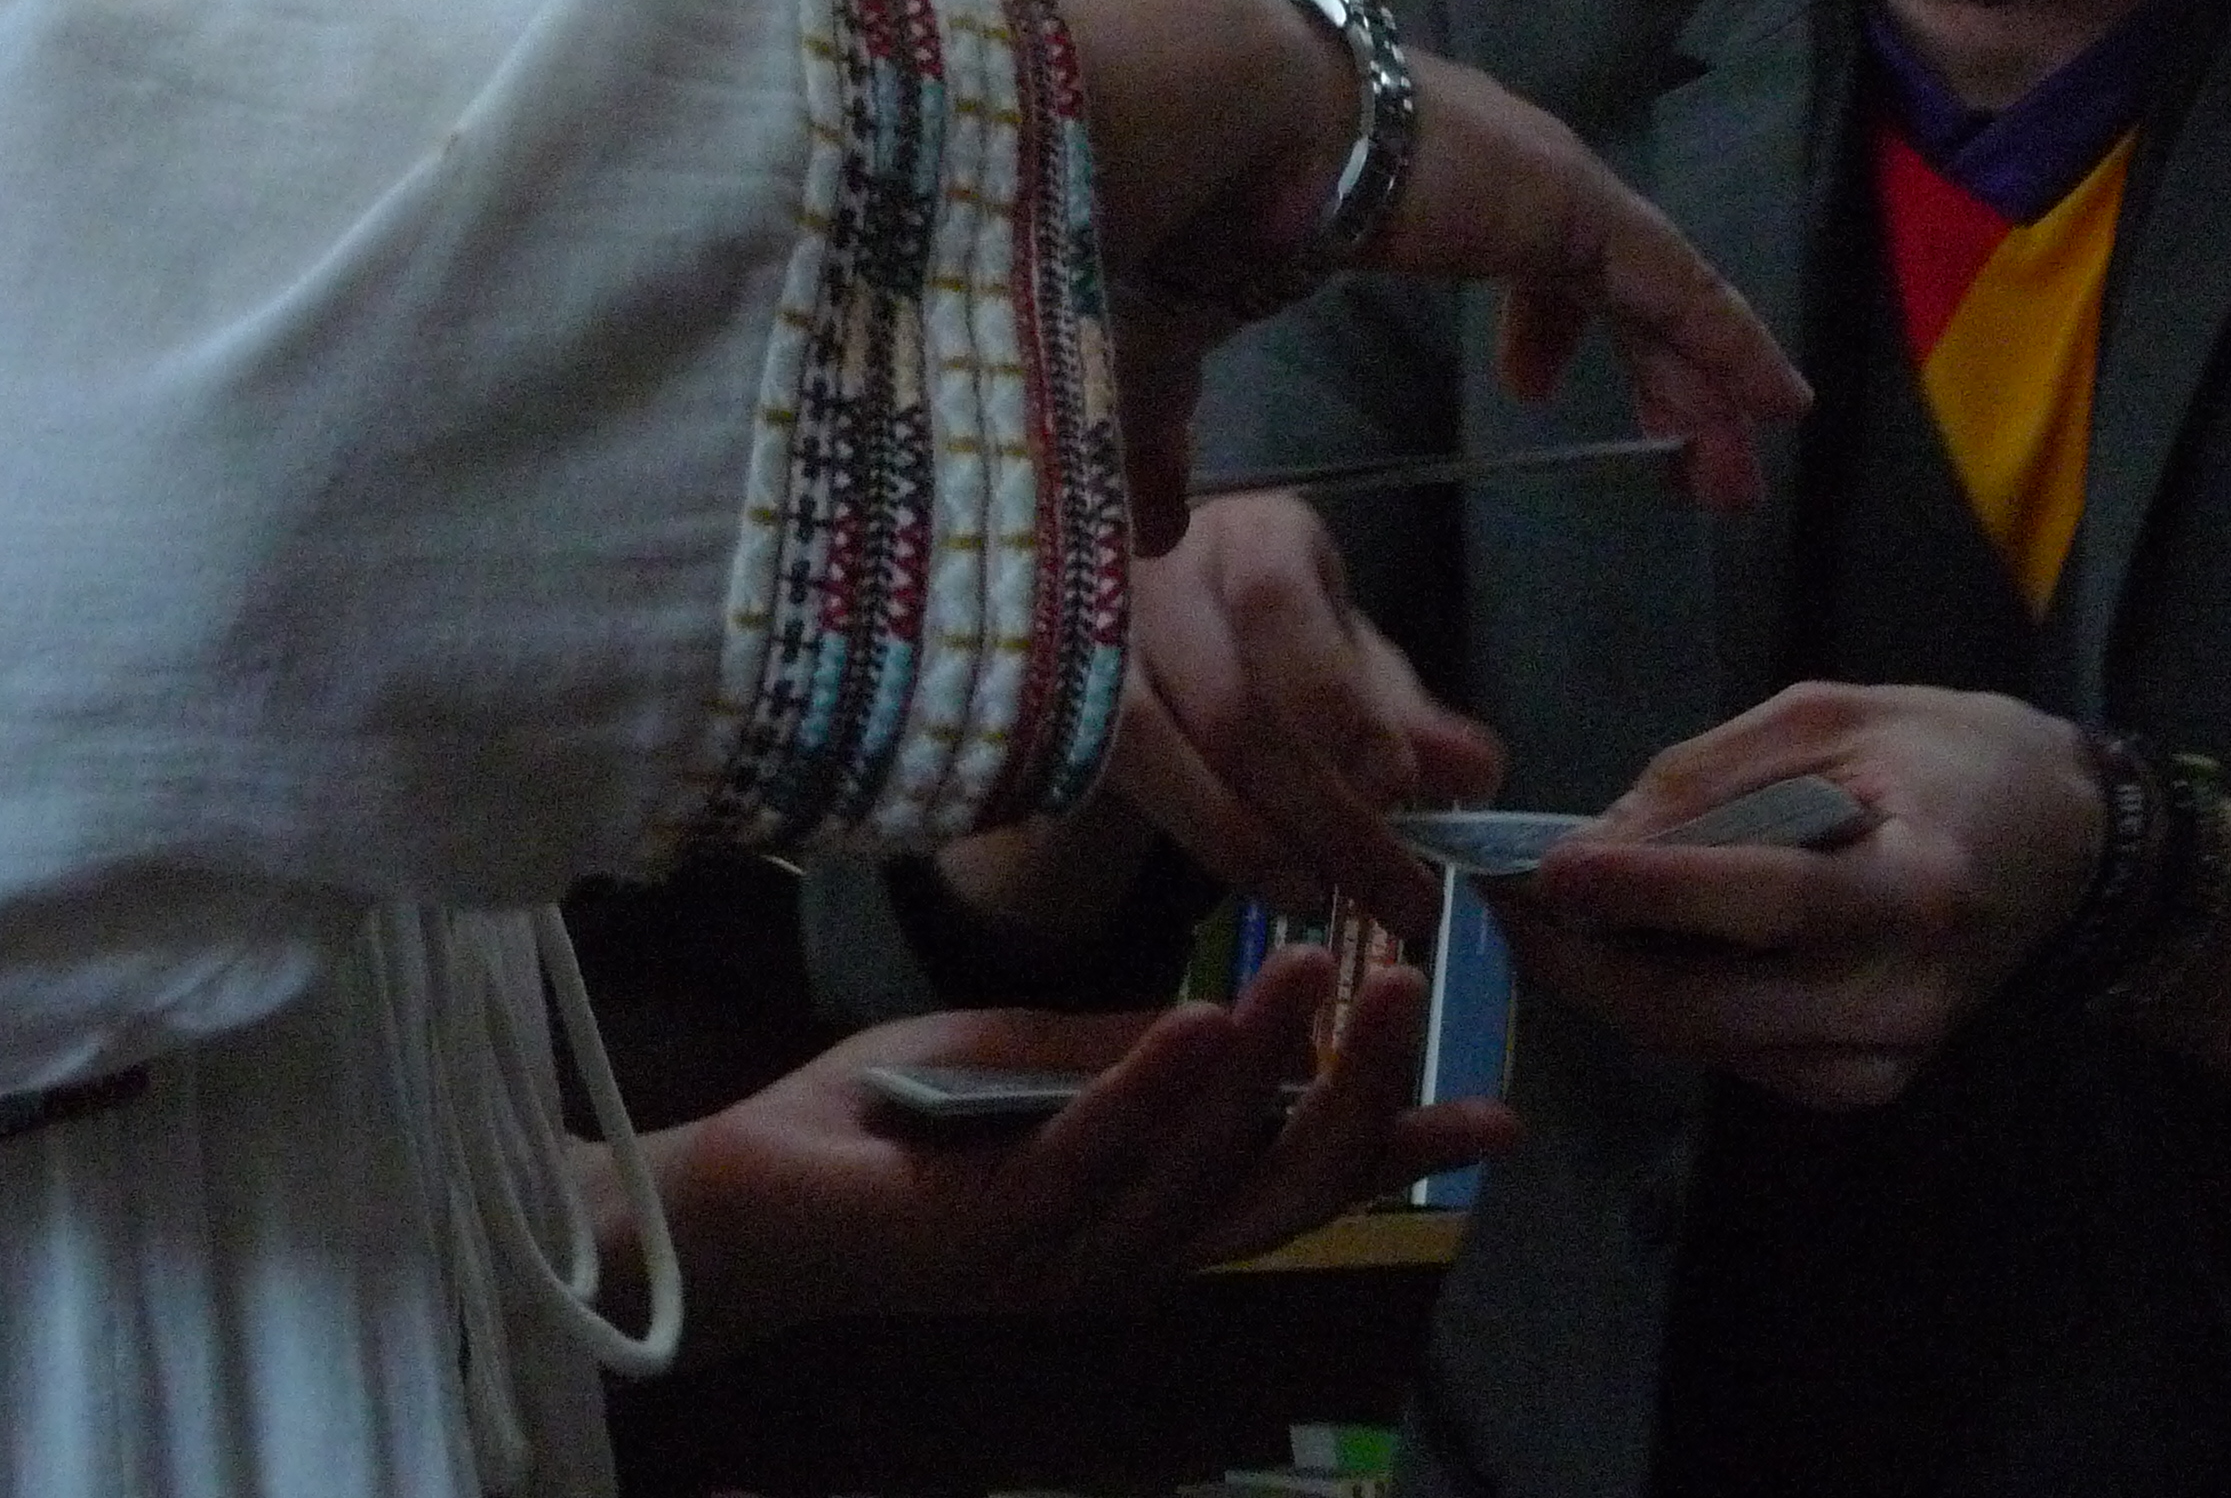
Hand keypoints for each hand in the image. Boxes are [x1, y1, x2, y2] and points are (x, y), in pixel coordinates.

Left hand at [611, 945, 1512, 1362]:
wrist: (729, 1199)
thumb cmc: (883, 1125)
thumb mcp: (1039, 1060)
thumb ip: (1140, 1050)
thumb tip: (1259, 1016)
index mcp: (1152, 1213)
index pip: (1300, 1182)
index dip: (1398, 1149)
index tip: (1501, 1114)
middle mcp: (1125, 1255)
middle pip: (1278, 1190)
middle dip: (1357, 1095)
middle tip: (1409, 987)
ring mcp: (1059, 1260)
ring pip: (1198, 1177)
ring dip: (1267, 1071)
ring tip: (1318, 971)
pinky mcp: (980, 1244)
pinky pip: (1086, 1161)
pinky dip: (1149, 1091)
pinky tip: (1195, 1017)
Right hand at [1019, 0, 1807, 543]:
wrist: (1199, 123)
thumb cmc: (1166, 215)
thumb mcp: (1171, 344)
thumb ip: (1175, 433)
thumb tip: (1160, 526)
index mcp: (1414, 185)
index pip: (1512, 253)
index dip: (1539, 325)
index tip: (1533, 389)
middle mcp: (1492, 167)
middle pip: (1606, 280)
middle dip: (1650, 369)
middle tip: (1688, 455)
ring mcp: (1537, 176)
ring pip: (1652, 289)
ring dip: (1701, 377)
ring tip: (1742, 463)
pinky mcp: (1568, 200)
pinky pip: (1674, 283)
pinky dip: (1727, 339)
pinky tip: (1772, 402)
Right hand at [1113, 492, 1500, 939]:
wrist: (1152, 634)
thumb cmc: (1273, 643)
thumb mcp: (1352, 664)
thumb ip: (1408, 715)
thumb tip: (1476, 771)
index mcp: (1257, 538)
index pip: (1279, 604)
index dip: (1334, 701)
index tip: (1395, 786)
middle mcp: (1161, 570)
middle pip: (1228, 700)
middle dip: (1320, 810)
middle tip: (1394, 892)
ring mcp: (1090, 636)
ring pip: (1154, 749)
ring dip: (1245, 838)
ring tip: (1318, 897)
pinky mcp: (1051, 702)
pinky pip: (1105, 779)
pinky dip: (1186, 834)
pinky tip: (1244, 884)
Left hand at [1508, 683, 2103, 1111]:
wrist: (2068, 854)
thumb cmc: (1959, 760)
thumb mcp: (1841, 717)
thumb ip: (1718, 773)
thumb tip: (1602, 837)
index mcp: (1922, 887)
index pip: (1767, 900)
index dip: (1652, 889)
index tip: (1550, 868)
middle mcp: (1904, 996)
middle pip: (1711, 1004)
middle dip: (1588, 961)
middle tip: (1501, 906)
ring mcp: (1888, 1058)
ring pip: (1707, 1042)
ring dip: (1613, 987)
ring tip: (1546, 920)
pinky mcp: (1868, 1085)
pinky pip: (1738, 1055)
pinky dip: (1672, 1007)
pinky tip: (1634, 953)